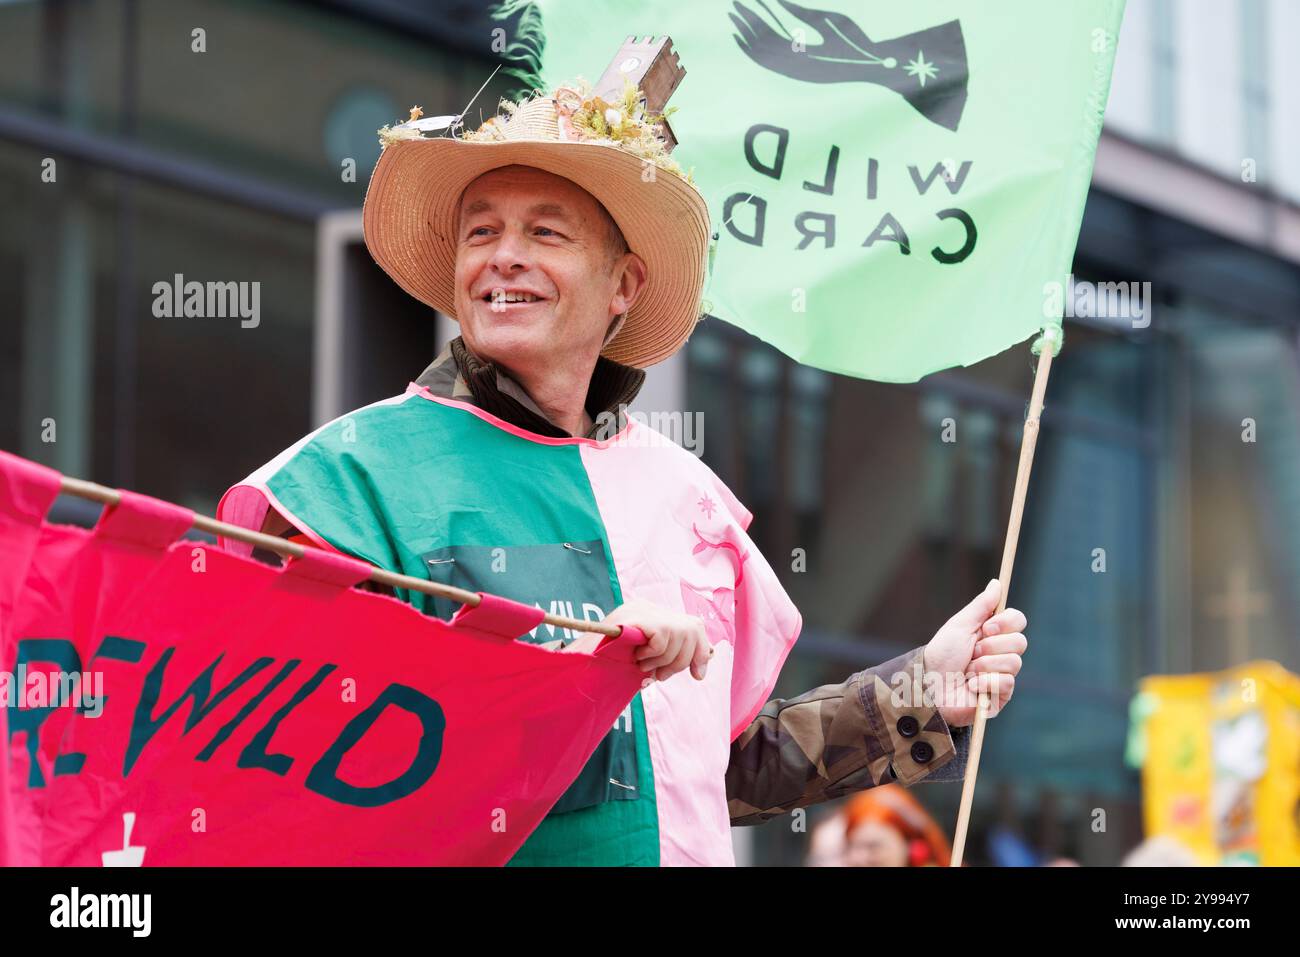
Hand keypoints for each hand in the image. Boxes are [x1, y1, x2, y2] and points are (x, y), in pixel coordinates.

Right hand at [601, 598, 713, 681]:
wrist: (578, 665)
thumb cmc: (608, 667)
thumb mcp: (644, 662)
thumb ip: (668, 659)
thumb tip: (700, 673)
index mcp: (652, 617)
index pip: (693, 626)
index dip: (701, 652)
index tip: (698, 675)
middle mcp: (649, 608)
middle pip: (693, 629)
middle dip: (683, 660)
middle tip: (660, 675)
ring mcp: (642, 610)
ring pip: (680, 634)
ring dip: (664, 661)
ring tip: (643, 666)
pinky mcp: (636, 617)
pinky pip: (662, 637)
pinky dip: (652, 654)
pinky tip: (636, 658)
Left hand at [922, 579, 1026, 726]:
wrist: (929, 685)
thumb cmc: (941, 655)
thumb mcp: (960, 625)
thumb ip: (981, 605)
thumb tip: (997, 583)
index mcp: (992, 634)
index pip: (1018, 621)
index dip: (1006, 622)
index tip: (986, 628)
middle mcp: (1001, 653)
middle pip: (1020, 641)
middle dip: (991, 646)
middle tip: (972, 652)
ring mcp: (1002, 675)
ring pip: (1014, 662)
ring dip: (984, 665)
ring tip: (967, 670)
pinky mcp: (1001, 695)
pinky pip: (1006, 682)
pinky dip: (984, 682)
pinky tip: (971, 686)